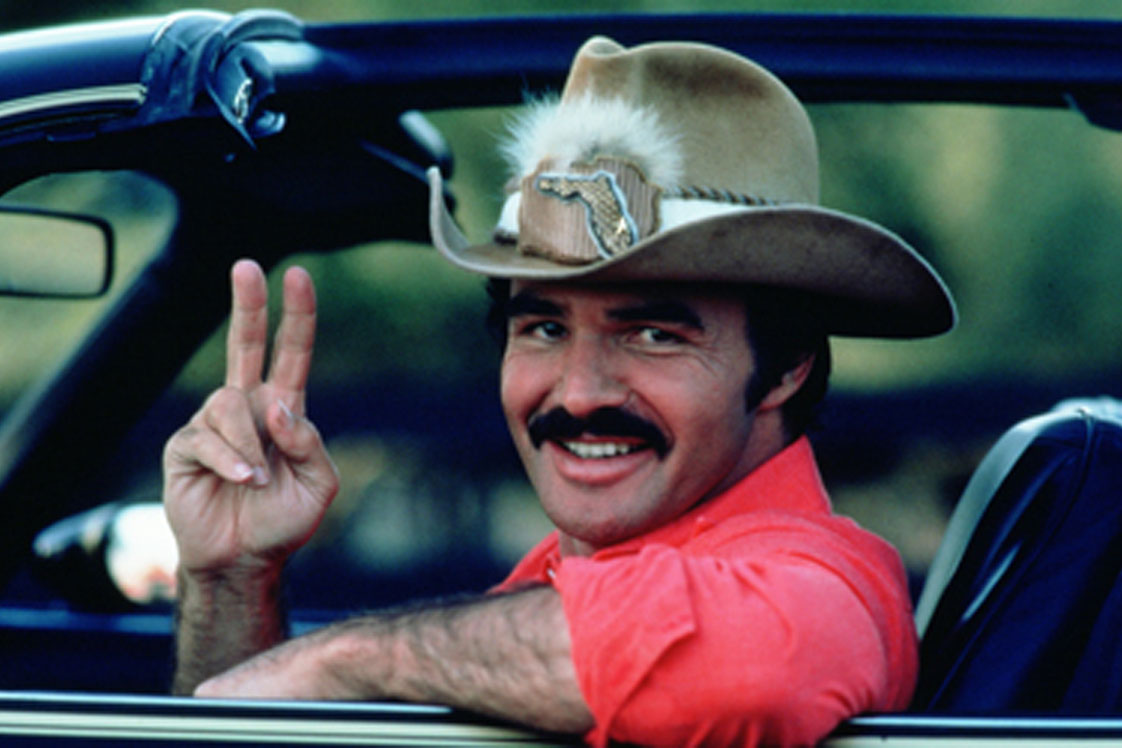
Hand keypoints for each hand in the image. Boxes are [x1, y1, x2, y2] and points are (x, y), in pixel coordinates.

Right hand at [163, 259, 338, 575]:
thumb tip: (278, 406)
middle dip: (246, 303)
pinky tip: (242, 481)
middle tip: (247, 266)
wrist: (245, 560)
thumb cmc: (284, 521)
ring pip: (228, 403)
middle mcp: (248, 408)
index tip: (298, 275)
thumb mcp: (319, 484)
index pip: (291, 354)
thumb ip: (309, 442)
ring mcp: (213, 425)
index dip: (297, 315)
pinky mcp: (184, 447)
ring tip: (259, 480)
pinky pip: (205, 437)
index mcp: (284, 410)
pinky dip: (229, 460)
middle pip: (244, 344)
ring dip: (248, 444)